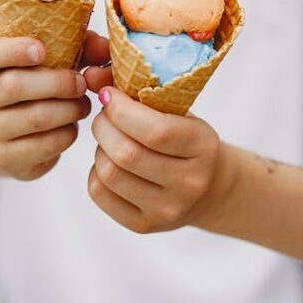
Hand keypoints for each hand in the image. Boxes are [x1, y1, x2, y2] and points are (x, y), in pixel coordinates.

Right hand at [0, 32, 107, 180]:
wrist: (19, 133)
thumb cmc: (41, 84)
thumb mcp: (58, 59)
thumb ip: (83, 46)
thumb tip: (104, 48)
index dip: (12, 50)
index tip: (42, 50)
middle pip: (15, 86)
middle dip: (58, 83)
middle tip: (81, 83)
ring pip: (36, 117)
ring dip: (70, 109)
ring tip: (82, 105)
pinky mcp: (4, 157)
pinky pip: (46, 144)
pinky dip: (68, 133)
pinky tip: (71, 126)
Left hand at [88, 87, 228, 233]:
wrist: (211, 188)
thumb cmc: (186, 138)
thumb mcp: (178, 112)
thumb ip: (140, 91)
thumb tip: (91, 76)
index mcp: (203, 147)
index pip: (155, 131)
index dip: (122, 109)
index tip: (108, 94)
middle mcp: (189, 183)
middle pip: (126, 154)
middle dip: (104, 125)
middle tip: (104, 114)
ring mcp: (166, 210)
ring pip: (109, 173)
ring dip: (99, 148)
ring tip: (110, 138)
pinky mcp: (143, 225)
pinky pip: (99, 193)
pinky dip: (95, 171)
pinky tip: (110, 161)